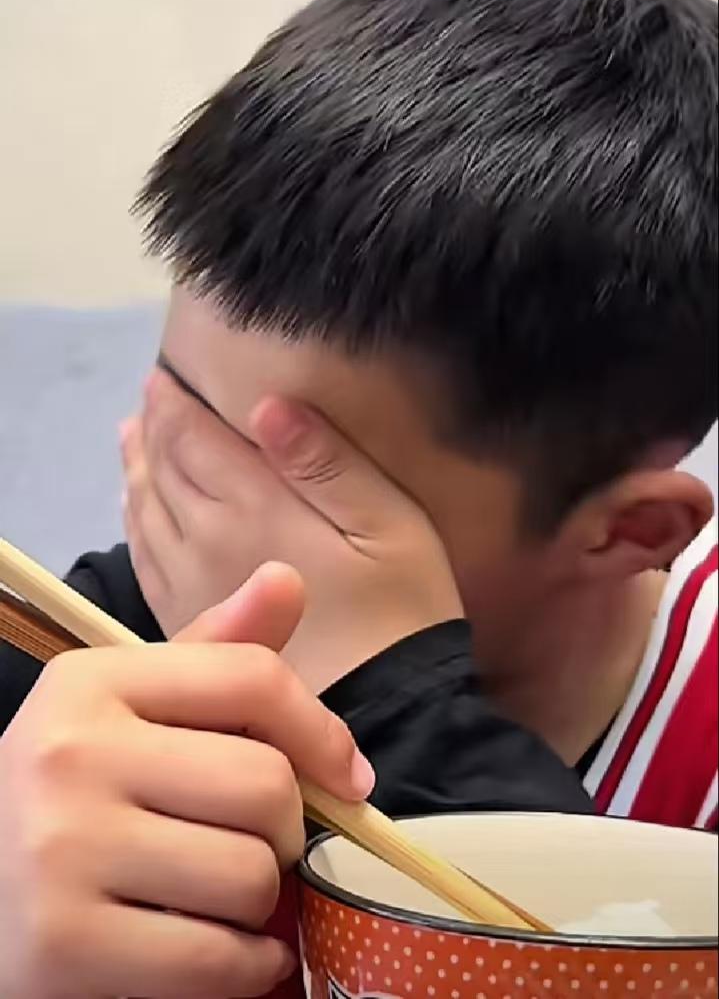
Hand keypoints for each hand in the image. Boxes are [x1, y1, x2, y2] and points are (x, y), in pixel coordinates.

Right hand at [0, 565, 373, 998]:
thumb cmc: (77, 796)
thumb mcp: (130, 709)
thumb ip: (215, 652)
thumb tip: (287, 578)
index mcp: (91, 682)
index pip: (251, 678)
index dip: (321, 731)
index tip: (347, 776)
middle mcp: (69, 754)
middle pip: (265, 784)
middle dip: (284, 828)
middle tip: (255, 844)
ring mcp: (60, 851)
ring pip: (250, 875)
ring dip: (259, 901)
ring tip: (219, 896)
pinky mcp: (62, 949)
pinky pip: (218, 961)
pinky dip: (244, 966)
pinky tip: (222, 952)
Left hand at [122, 369, 462, 674]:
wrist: (383, 713)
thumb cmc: (401, 610)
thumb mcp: (390, 524)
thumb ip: (327, 463)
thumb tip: (268, 405)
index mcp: (254, 507)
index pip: (193, 440)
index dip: (175, 404)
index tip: (163, 378)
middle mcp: (207, 539)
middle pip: (163, 470)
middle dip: (154, 429)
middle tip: (150, 399)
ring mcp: (191, 585)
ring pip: (147, 511)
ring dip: (139, 469)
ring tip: (135, 438)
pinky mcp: (191, 620)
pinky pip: (146, 558)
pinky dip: (136, 522)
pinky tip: (139, 509)